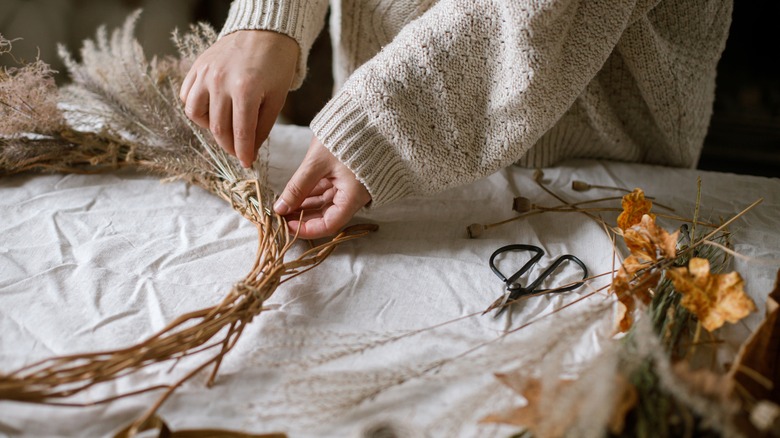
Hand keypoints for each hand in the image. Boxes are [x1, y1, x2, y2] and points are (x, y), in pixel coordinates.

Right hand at [179, 30, 298, 166]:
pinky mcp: (197, 67)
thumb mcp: (277, 98)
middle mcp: (220, 81)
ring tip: (225, 127)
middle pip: (217, 128)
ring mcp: (205, 73)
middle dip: (229, 146)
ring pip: (195, 114)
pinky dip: (196, 108)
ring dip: (209, 128)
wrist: (264, 32)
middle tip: (239, 152)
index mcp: (246, 89)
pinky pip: (187, 96)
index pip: (240, 132)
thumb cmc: (276, 65)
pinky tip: (213, 109)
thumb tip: (250, 150)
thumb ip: (263, 126)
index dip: (243, 153)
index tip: (247, 164)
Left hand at [274, 137, 371, 238]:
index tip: (286, 225)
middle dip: (302, 219)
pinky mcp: (346, 177)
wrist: (367, 115)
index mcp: (353, 196)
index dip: (307, 230)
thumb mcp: (317, 163)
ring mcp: (350, 187)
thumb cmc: (345, 136)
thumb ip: (298, 187)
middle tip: (280, 216)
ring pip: (325, 204)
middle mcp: (354, 196)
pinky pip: (327, 192)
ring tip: (283, 205)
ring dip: (304, 207)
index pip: (330, 225)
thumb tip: (280, 208)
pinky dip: (311, 195)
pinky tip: (293, 195)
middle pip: (326, 216)